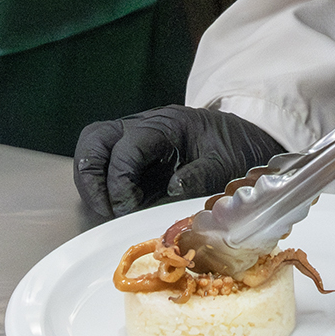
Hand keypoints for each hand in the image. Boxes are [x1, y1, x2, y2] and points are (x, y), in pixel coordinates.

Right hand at [74, 105, 285, 221]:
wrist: (243, 140)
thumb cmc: (234, 149)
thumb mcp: (225, 163)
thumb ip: (201, 174)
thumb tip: (172, 187)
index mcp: (166, 124)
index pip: (126, 146)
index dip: (119, 180)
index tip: (126, 208)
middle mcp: (144, 126)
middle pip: (96, 139)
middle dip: (91, 176)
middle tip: (106, 209)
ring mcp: (135, 140)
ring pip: (94, 149)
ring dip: (92, 181)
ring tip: (108, 211)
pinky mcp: (134, 158)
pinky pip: (104, 165)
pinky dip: (102, 186)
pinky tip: (117, 207)